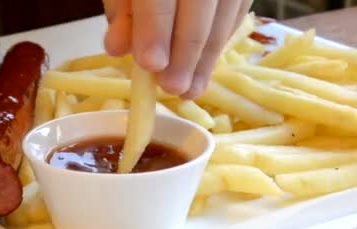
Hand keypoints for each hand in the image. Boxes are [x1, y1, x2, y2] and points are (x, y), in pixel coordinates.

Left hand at [103, 0, 251, 98]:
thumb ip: (120, 9)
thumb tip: (119, 49)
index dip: (156, 31)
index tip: (151, 66)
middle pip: (201, 7)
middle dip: (186, 54)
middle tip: (172, 89)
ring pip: (226, 14)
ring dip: (207, 58)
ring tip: (190, 91)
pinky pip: (237, 12)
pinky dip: (220, 42)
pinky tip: (204, 65)